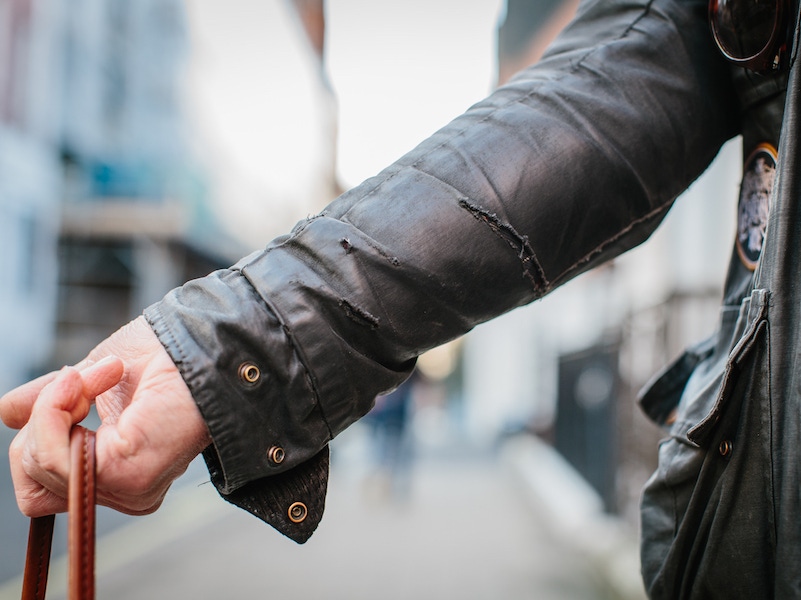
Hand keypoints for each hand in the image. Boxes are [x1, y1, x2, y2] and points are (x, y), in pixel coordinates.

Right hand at [0, 316, 211, 516]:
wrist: (206, 338)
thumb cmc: (164, 354)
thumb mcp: (90, 379)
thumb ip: (52, 405)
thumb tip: (8, 413)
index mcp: (116, 473)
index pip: (40, 486)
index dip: (41, 431)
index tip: (74, 382)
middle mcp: (123, 490)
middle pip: (32, 484)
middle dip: (46, 417)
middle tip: (88, 376)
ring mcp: (127, 488)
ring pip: (38, 467)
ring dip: (57, 403)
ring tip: (104, 370)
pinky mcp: (128, 474)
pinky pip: (55, 454)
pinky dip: (60, 406)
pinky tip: (105, 372)